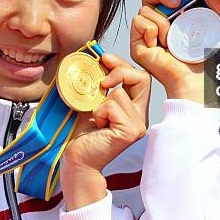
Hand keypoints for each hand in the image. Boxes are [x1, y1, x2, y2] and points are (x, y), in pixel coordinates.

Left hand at [60, 54, 149, 209]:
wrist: (77, 160)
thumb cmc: (82, 133)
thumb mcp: (94, 101)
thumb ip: (103, 84)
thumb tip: (101, 59)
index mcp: (135, 109)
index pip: (141, 77)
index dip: (124, 65)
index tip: (106, 59)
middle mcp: (140, 117)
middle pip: (142, 78)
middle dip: (120, 71)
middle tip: (102, 81)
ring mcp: (137, 126)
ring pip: (119, 93)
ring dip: (100, 102)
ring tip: (96, 119)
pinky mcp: (129, 132)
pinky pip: (112, 106)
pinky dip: (99, 112)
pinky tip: (97, 126)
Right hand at [132, 0, 203, 102]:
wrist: (195, 77)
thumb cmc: (201, 55)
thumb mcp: (204, 22)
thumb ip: (201, 4)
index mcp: (172, 15)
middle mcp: (156, 23)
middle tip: (177, 3)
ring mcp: (145, 34)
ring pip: (144, 8)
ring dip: (161, 21)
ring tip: (171, 38)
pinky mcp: (137, 44)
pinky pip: (138, 21)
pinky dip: (152, 30)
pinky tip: (160, 44)